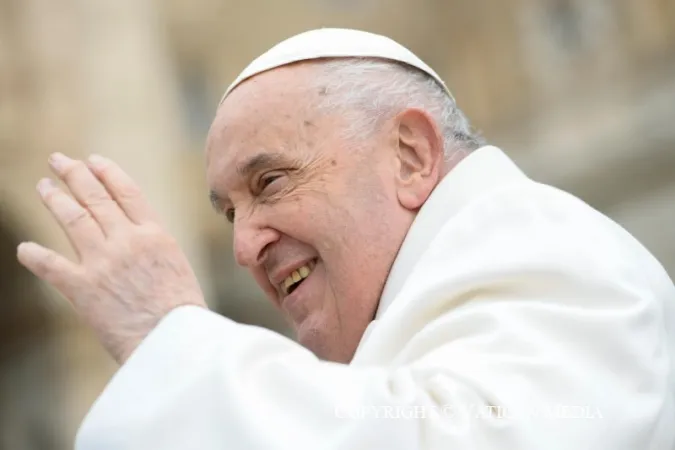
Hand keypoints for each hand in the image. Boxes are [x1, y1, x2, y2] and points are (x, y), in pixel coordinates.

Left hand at [17, 153, 206, 363]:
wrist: (174, 342)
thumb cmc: (183, 312)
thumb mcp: (176, 267)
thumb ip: (153, 248)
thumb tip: (136, 238)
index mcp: (155, 234)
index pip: (126, 191)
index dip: (107, 172)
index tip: (93, 160)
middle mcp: (127, 240)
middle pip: (95, 197)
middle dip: (74, 175)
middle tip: (58, 161)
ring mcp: (103, 262)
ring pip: (72, 218)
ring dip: (54, 199)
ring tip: (43, 186)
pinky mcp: (82, 288)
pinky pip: (50, 265)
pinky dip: (34, 255)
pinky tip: (24, 248)